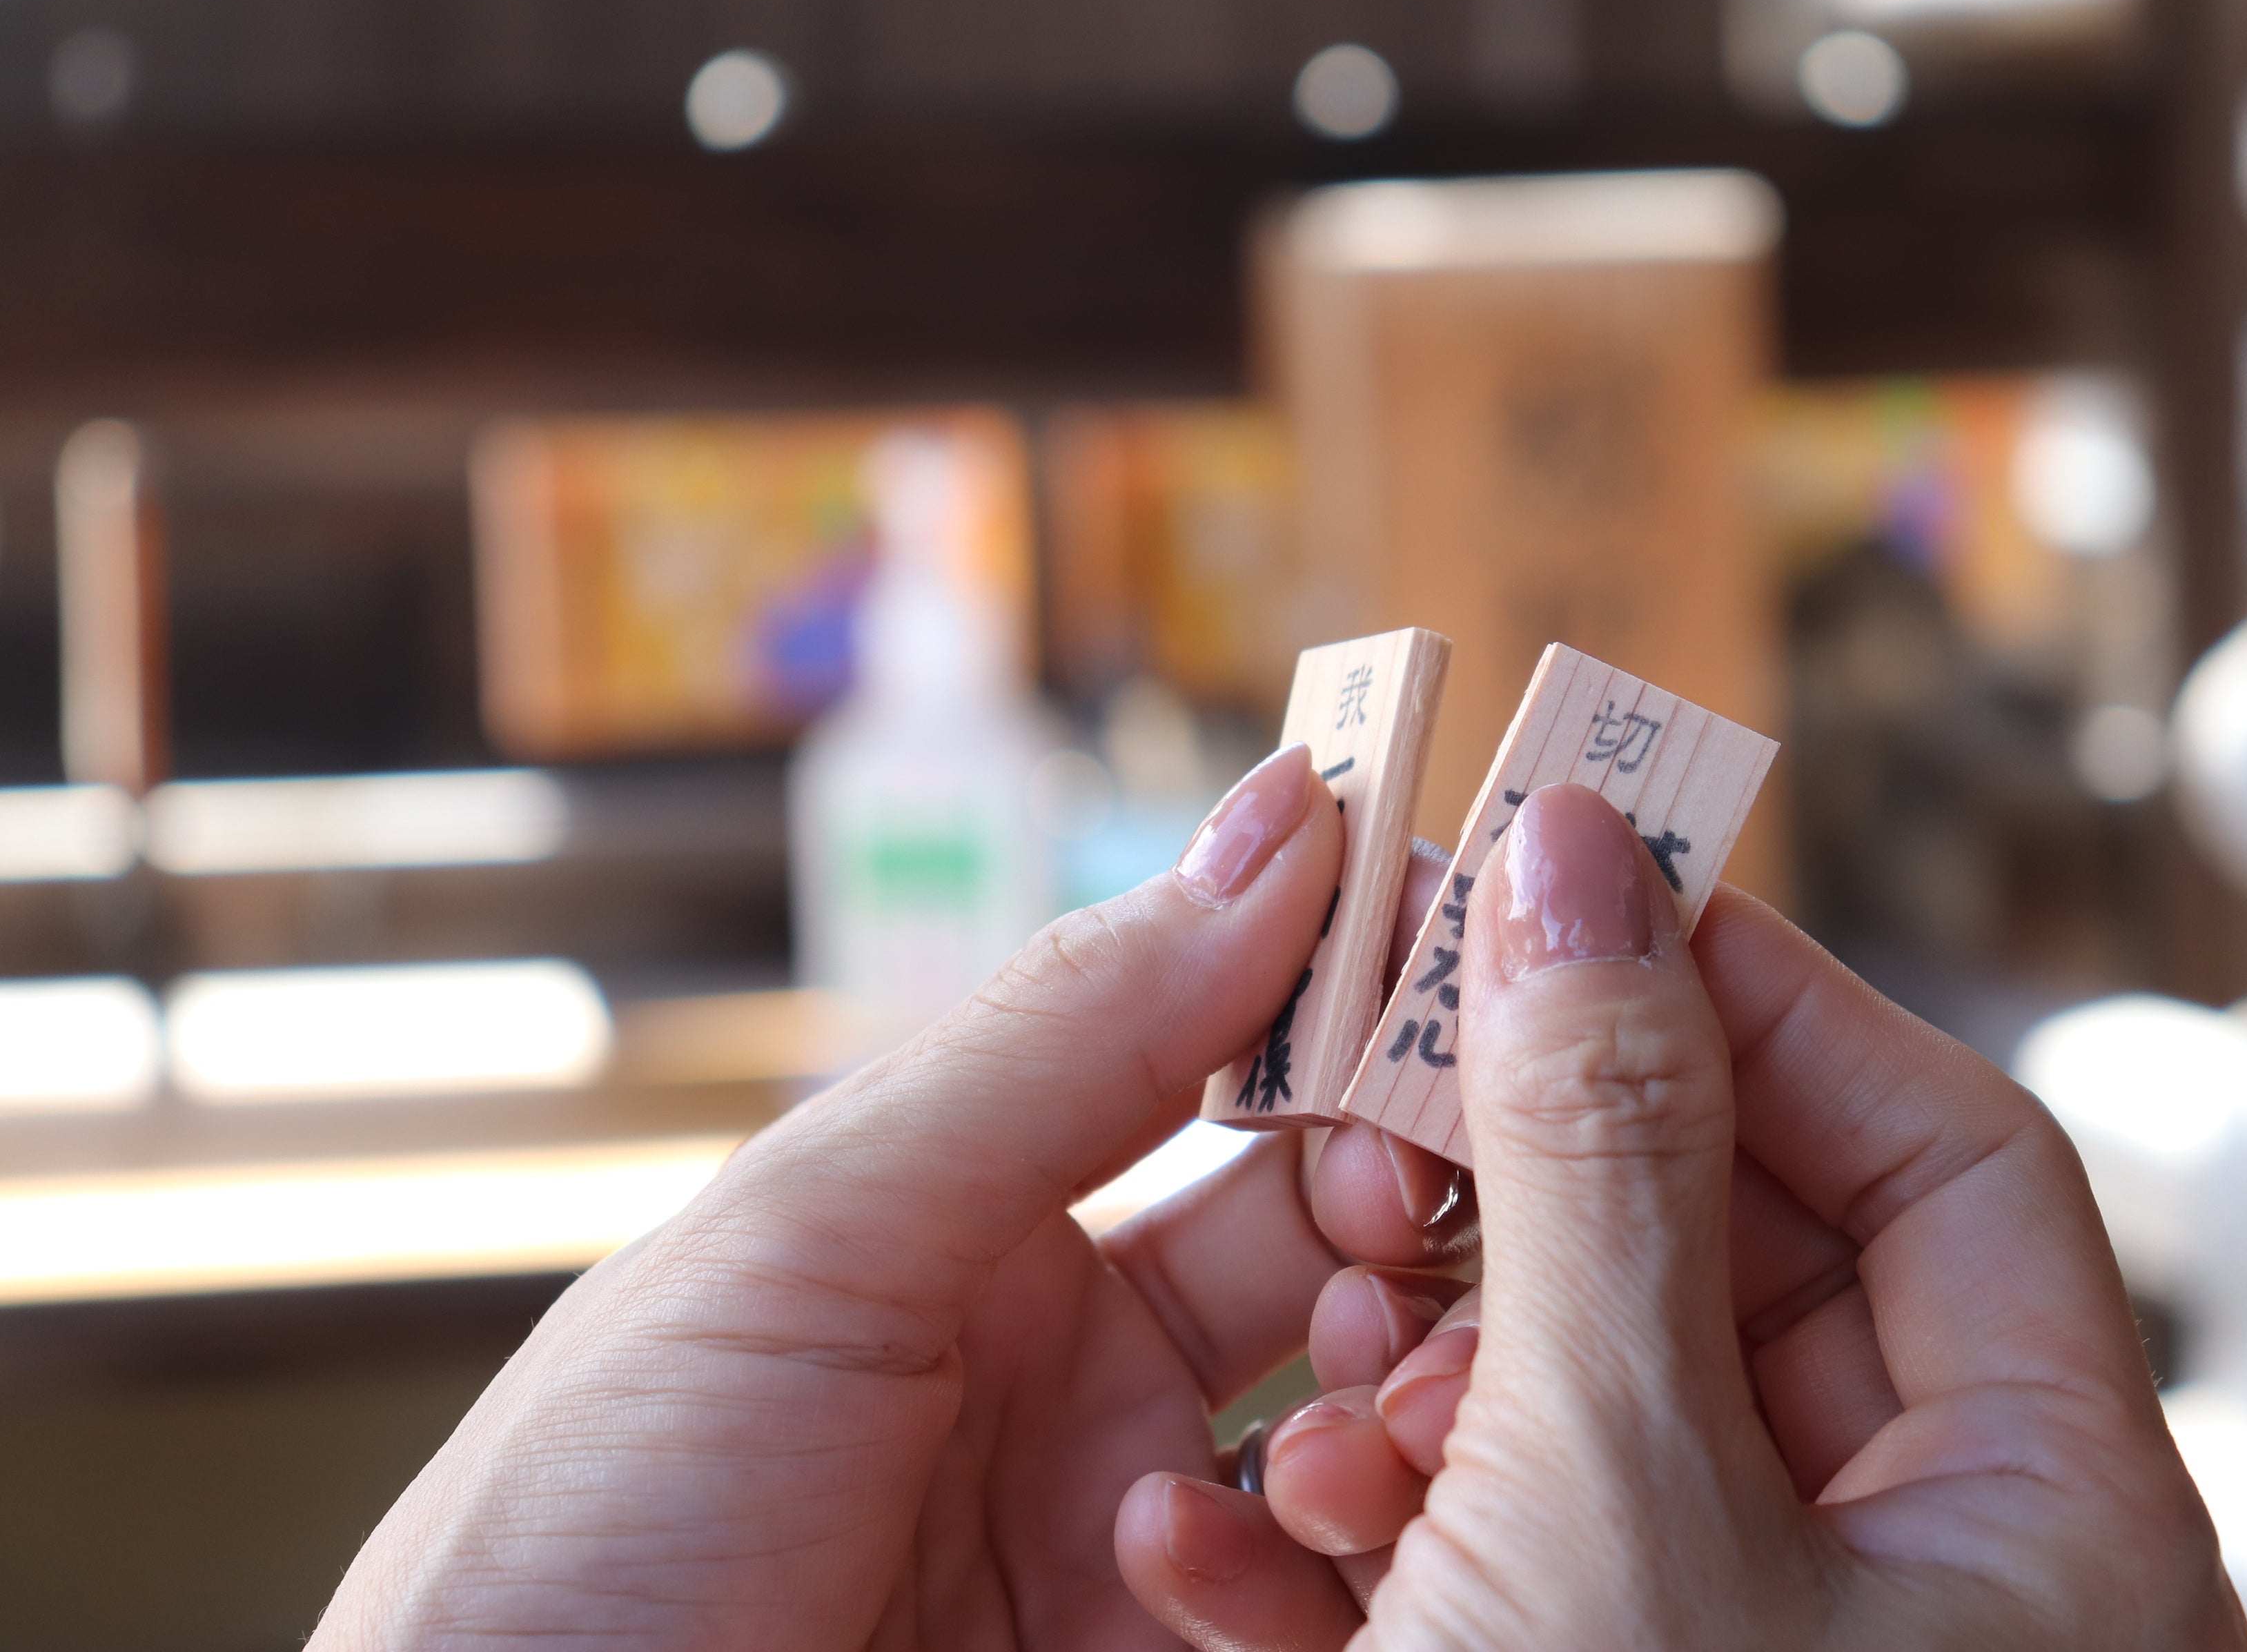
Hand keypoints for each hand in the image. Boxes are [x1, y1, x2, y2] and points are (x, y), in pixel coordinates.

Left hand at [310, 744, 1473, 1650]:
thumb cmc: (587, 1520)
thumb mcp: (816, 1237)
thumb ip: (1064, 1038)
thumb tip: (1287, 822)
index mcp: (984, 1223)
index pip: (1228, 1066)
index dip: (1357, 994)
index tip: (1479, 932)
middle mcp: (1082, 1371)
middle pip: (1334, 1235)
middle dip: (1430, 1175)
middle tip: (1509, 1146)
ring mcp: (1137, 1539)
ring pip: (1373, 1412)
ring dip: (1421, 1363)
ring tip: (1406, 1355)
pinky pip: (1337, 1593)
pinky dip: (1368, 1541)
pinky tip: (1320, 1519)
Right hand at [1114, 784, 2246, 1649]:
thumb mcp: (1616, 1487)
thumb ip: (1601, 1150)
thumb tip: (1581, 846)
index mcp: (2049, 1527)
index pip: (1950, 1152)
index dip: (1762, 991)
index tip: (1574, 884)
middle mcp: (1929, 1589)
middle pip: (1750, 1270)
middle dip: (1539, 1196)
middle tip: (1377, 1106)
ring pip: (1597, 1414)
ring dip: (1425, 1383)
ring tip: (1322, 1416)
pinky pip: (1503, 1557)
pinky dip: (1371, 1532)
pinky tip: (1242, 1550)